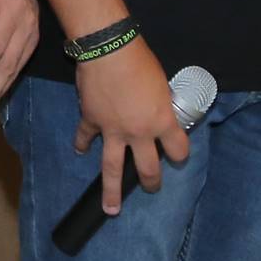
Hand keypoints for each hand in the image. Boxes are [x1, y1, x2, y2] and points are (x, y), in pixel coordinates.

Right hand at [71, 37, 188, 215]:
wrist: (109, 50)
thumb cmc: (141, 62)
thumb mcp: (162, 84)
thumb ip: (161, 103)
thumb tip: (159, 109)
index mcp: (161, 122)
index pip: (178, 149)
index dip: (180, 154)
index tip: (179, 156)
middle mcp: (138, 133)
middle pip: (147, 168)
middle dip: (151, 182)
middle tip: (152, 188)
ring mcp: (113, 131)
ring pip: (112, 169)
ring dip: (112, 192)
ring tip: (112, 209)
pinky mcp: (91, 121)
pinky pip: (85, 137)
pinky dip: (81, 144)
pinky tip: (80, 151)